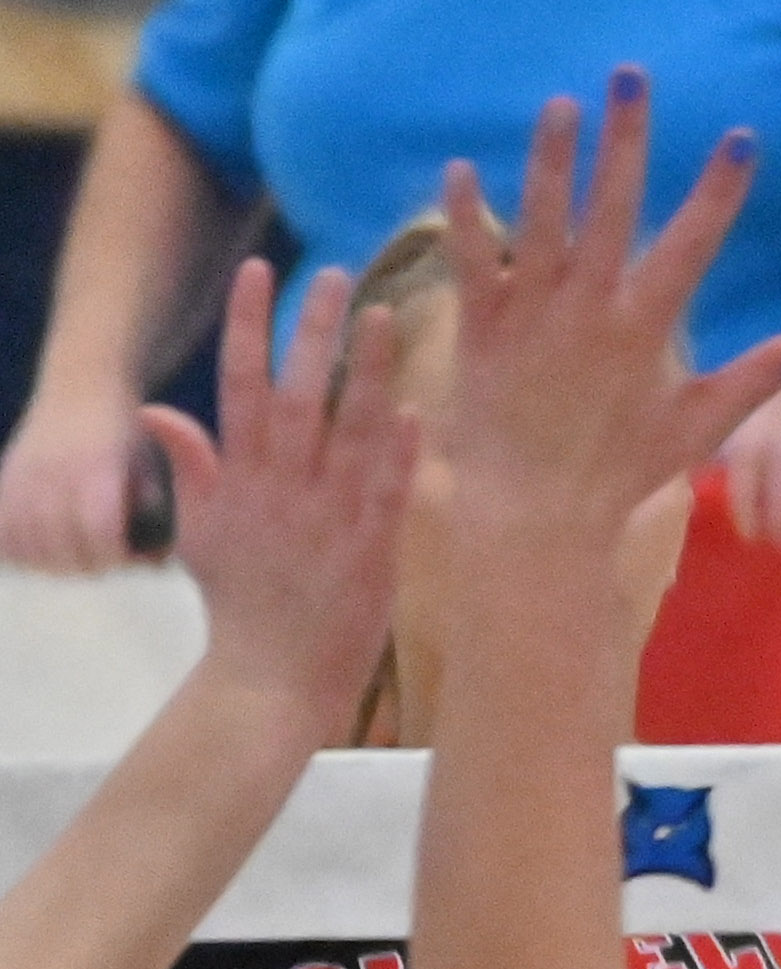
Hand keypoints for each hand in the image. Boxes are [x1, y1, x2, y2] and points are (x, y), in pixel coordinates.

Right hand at [0, 379, 159, 574]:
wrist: (81, 383)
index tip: (126, 558)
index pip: (99, 533)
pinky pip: (1, 529)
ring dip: (51, 563)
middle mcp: (56, 474)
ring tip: (71, 559)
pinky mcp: (6, 476)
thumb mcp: (149, 467)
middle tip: (102, 561)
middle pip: (61, 548)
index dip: (113, 556)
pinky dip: (15, 548)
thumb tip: (155, 561)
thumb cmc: (125, 432)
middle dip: (87, 565)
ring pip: (26, 544)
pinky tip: (34, 551)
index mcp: (98, 471)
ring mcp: (25, 475)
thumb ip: (152, 512)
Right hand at [148, 256, 416, 726]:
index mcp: (240, 478)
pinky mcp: (369, 552)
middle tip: (334, 274)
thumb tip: (157, 408)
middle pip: (297, 393)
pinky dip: (398, 452)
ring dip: (367, 374)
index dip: (248, 324)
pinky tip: (416, 409)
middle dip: (313, 331)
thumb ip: (190, 467)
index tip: (257, 271)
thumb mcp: (201, 531)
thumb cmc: (242, 604)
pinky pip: (386, 493)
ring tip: (385, 317)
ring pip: (348, 432)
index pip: (240, 383)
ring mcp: (326, 518)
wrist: (272, 678)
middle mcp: (280, 488)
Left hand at [426, 75, 780, 561]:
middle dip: (625, 141)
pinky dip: (467, 217)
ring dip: (552, 160)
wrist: (534, 514)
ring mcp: (533, 317)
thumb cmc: (619, 475)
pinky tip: (461, 169)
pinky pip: (473, 262)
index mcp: (646, 330)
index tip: (741, 140)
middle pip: (613, 210)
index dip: (718, 191)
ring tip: (561, 105)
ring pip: (543, 221)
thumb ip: (753, 380)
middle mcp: (591, 312)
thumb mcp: (696, 429)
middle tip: (631, 79)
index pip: (692, 244)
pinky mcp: (481, 328)